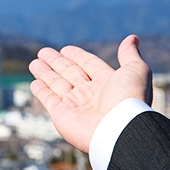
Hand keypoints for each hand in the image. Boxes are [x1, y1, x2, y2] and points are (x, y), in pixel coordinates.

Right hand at [29, 35, 151, 152]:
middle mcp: (90, 94)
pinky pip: (48, 100)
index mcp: (106, 83)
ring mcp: (75, 106)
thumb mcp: (135, 70)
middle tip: (42, 52)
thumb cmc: (129, 99)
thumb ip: (129, 54)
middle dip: (55, 62)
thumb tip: (132, 38)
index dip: (77, 56)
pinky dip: (41, 92)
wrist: (119, 130)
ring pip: (56, 85)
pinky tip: (34, 83)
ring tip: (34, 63)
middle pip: (69, 73)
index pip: (88, 65)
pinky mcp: (61, 116)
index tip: (65, 49)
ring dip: (44, 73)